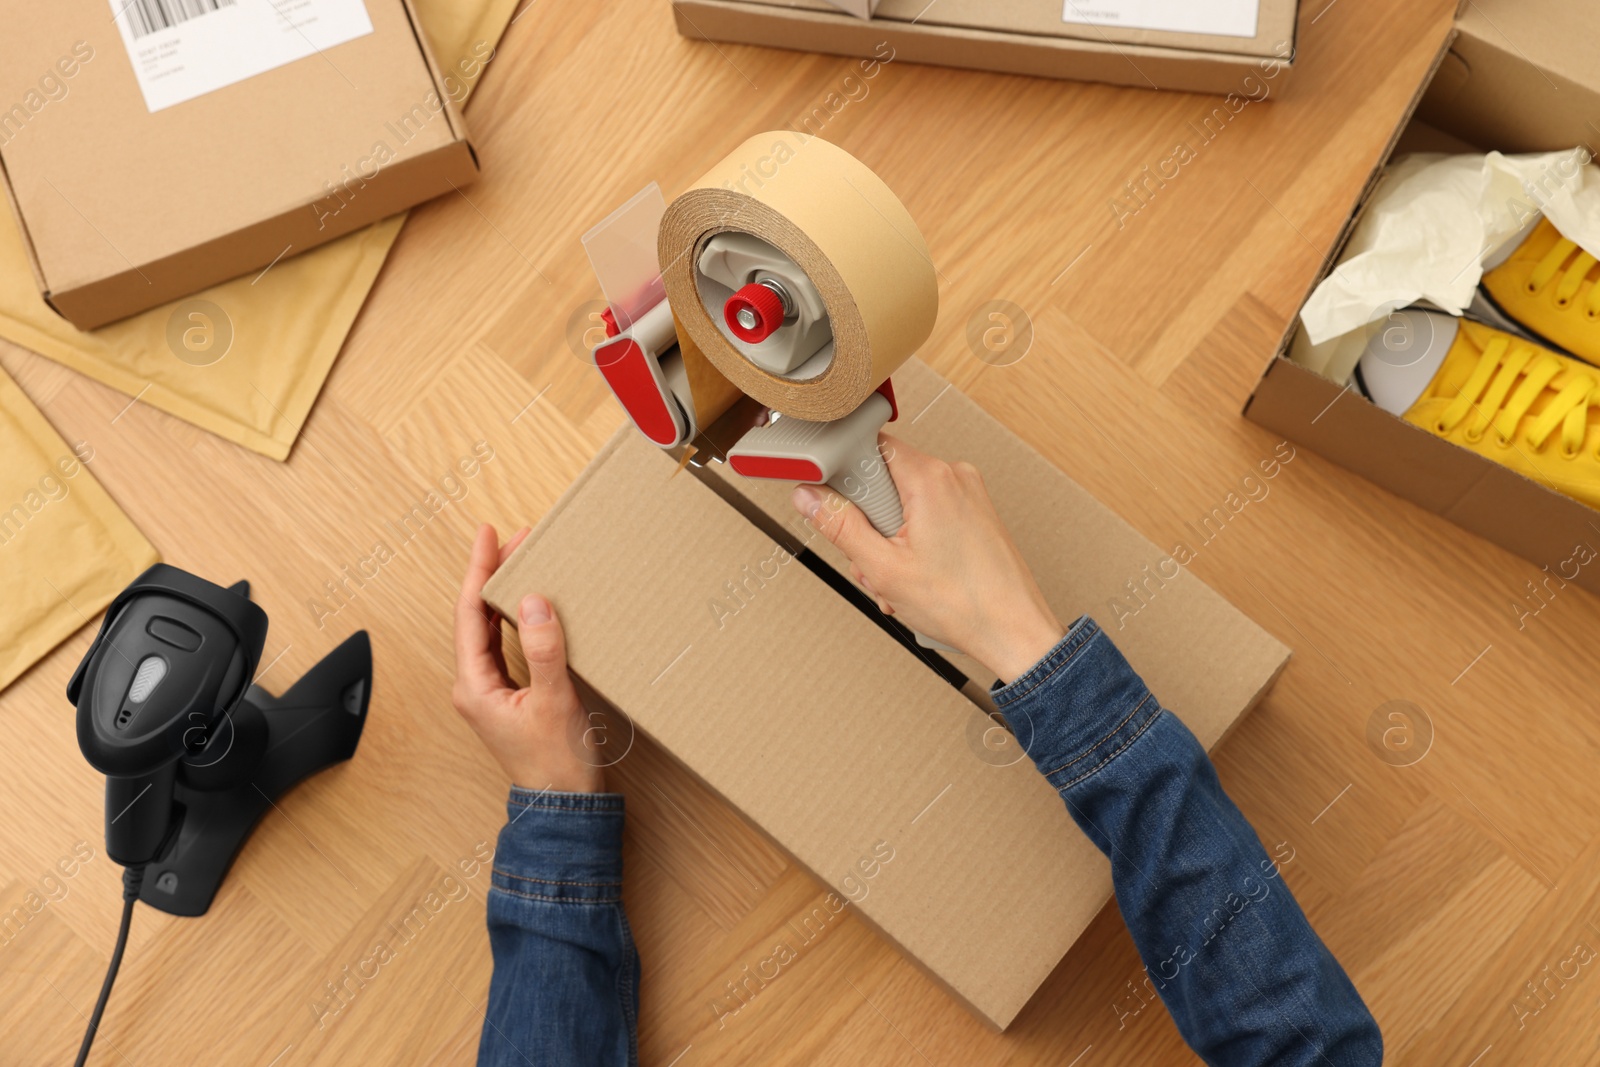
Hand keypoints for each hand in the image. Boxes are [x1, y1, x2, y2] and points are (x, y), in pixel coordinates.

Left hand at [452, 523, 603, 793]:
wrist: (564, 805)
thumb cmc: (557, 763)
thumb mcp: (554, 702)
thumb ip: (544, 650)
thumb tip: (532, 602)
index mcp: (474, 685)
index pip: (471, 613)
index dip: (480, 570)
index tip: (489, 535)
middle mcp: (475, 685)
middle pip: (477, 616)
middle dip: (493, 575)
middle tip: (513, 538)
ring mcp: (491, 691)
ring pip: (490, 629)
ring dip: (504, 595)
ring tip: (522, 561)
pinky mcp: (510, 695)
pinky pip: (505, 645)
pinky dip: (515, 619)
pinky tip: (530, 605)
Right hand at [791, 436, 1064, 682]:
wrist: (1015, 632)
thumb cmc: (964, 604)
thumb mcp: (883, 567)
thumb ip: (839, 525)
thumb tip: (809, 497)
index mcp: (930, 478)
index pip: (870, 447)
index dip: (846, 475)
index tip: (834, 503)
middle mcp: (953, 477)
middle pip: (885, 481)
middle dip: (869, 525)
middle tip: (873, 561)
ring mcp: (968, 496)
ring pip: (904, 505)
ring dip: (889, 543)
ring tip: (898, 581)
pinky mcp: (974, 515)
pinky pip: (927, 518)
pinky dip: (913, 546)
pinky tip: (915, 579)